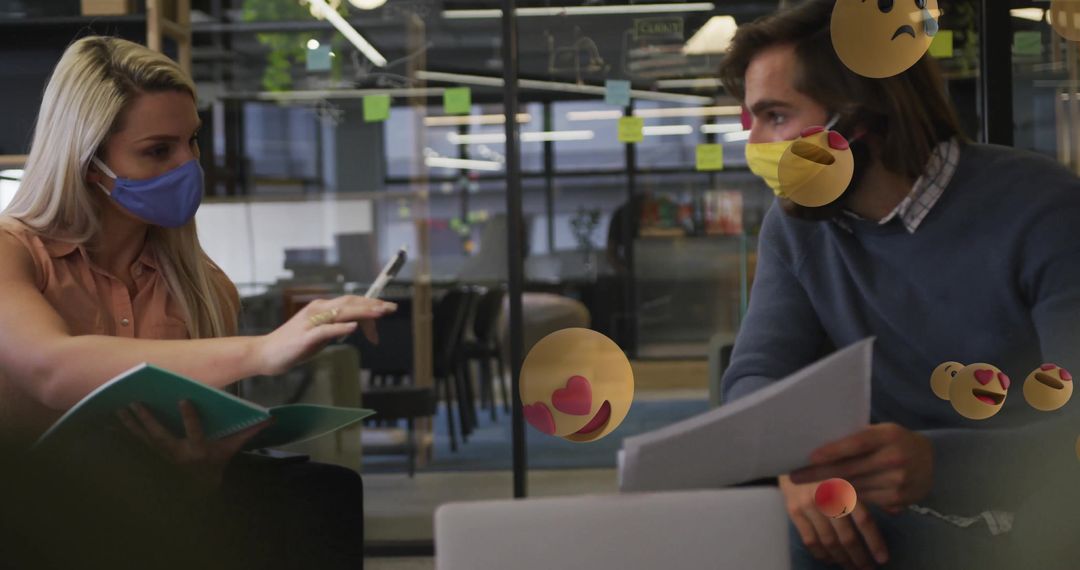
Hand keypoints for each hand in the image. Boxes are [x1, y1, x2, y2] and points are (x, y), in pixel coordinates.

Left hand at [118, 400, 271, 489]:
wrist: (197, 488)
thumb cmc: (216, 464)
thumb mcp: (232, 449)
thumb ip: (247, 432)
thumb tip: (270, 418)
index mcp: (199, 450)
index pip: (194, 432)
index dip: (190, 417)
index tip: (184, 399)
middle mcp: (177, 454)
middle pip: (159, 436)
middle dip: (147, 420)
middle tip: (134, 403)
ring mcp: (161, 457)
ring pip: (142, 439)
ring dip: (129, 424)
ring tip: (118, 408)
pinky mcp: (151, 457)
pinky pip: (135, 443)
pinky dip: (122, 433)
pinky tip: (110, 421)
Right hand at [257, 295, 395, 375]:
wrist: (266, 354)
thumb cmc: (294, 345)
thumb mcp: (321, 336)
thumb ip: (337, 330)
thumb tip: (356, 327)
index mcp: (322, 309)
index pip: (351, 302)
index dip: (370, 305)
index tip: (387, 309)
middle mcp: (317, 310)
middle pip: (350, 303)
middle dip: (372, 305)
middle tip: (392, 308)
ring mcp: (311, 322)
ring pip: (341, 312)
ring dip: (363, 312)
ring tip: (380, 313)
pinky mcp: (305, 337)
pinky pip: (325, 330)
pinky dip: (340, 328)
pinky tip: (353, 328)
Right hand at [779, 474, 888, 569]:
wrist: (792, 455)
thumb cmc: (828, 465)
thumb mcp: (851, 472)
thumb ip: (871, 492)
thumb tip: (896, 512)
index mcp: (846, 486)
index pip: (864, 520)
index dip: (874, 542)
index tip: (882, 559)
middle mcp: (828, 496)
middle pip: (846, 536)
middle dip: (859, 557)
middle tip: (867, 569)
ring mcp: (809, 505)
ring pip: (828, 541)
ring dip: (841, 559)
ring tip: (851, 567)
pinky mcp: (794, 510)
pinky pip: (809, 540)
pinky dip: (820, 554)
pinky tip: (829, 560)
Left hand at [790, 423, 933, 512]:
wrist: (931, 460)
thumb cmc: (894, 441)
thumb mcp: (881, 431)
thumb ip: (857, 438)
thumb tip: (820, 445)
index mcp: (888, 436)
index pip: (857, 444)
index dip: (833, 451)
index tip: (810, 457)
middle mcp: (895, 458)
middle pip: (851, 469)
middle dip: (819, 474)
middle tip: (795, 476)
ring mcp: (898, 481)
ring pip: (854, 487)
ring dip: (828, 487)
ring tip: (805, 486)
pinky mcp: (899, 499)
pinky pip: (865, 500)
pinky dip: (847, 497)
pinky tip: (831, 495)